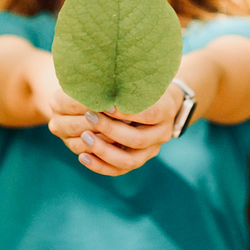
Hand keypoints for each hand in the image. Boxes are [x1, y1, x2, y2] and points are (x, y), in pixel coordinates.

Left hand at [48, 85, 182, 175]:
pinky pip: (119, 170)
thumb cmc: (145, 85)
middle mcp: (162, 134)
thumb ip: (129, 84)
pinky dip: (100, 166)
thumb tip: (102, 79)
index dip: (126, 112)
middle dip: (110, 129)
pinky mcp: (138, 160)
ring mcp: (151, 150)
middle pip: (136, 139)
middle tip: (89, 116)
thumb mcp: (142, 79)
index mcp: (166, 110)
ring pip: (128, 160)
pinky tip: (83, 156)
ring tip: (84, 137)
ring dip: (103, 150)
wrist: (160, 102)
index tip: (106, 105)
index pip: (148, 115)